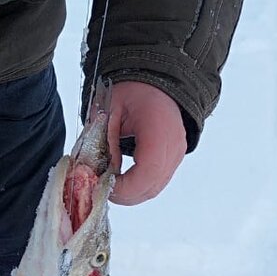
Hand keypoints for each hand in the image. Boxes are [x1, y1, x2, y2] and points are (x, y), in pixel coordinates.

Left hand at [104, 82, 186, 204]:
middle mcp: (174, 144)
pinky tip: (122, 178)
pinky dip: (138, 185)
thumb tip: (99, 173)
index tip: (103, 185)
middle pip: (152, 185)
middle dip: (124, 194)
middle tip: (101, 187)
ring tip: (110, 182)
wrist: (155, 81)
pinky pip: (157, 181)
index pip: (148, 170)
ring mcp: (177, 153)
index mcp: (159, 127)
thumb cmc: (133, 90)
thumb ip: (105, 142)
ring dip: (131, 193)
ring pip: (154, 188)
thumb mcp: (109, 111)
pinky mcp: (174, 158)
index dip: (125, 186)